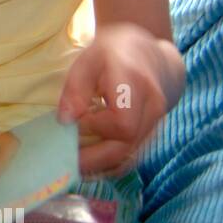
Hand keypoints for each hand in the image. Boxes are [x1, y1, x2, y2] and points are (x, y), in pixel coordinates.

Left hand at [57, 23, 185, 177]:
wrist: (149, 56)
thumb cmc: (112, 55)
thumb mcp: (87, 63)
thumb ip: (75, 91)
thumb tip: (65, 121)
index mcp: (136, 85)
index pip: (121, 122)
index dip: (94, 128)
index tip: (73, 123)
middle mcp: (154, 107)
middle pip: (127, 146)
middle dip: (94, 159)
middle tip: (65, 163)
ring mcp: (157, 123)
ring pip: (131, 156)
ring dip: (102, 166)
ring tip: (75, 167)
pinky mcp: (152, 134)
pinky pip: (133, 157)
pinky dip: (111, 165)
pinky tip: (92, 166)